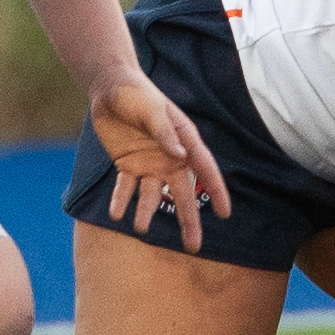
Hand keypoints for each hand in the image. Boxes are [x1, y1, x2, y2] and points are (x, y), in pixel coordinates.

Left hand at [90, 71, 222, 252]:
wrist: (109, 87)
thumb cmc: (137, 93)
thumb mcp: (151, 109)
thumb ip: (164, 133)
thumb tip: (180, 156)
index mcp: (184, 141)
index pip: (204, 168)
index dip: (216, 191)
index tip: (225, 214)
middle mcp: (170, 157)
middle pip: (181, 193)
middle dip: (187, 220)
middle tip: (193, 247)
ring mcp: (148, 163)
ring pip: (151, 195)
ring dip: (146, 212)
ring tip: (140, 228)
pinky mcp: (127, 165)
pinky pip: (125, 188)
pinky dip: (121, 200)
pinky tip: (116, 214)